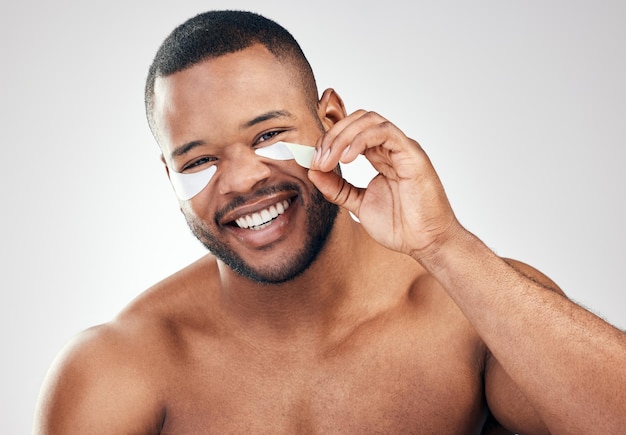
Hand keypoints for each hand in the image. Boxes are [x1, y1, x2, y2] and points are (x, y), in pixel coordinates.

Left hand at [308, 110, 460, 258]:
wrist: (425, 243)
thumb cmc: (400, 226)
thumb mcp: (358, 204)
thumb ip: (337, 188)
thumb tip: (312, 171)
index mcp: (380, 157)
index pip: (351, 132)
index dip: (329, 141)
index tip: (313, 161)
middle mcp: (391, 148)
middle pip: (358, 120)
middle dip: (332, 136)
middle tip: (318, 160)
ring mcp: (403, 149)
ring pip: (370, 121)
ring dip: (343, 136)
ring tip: (329, 160)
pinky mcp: (412, 154)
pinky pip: (385, 132)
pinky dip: (361, 140)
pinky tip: (347, 159)